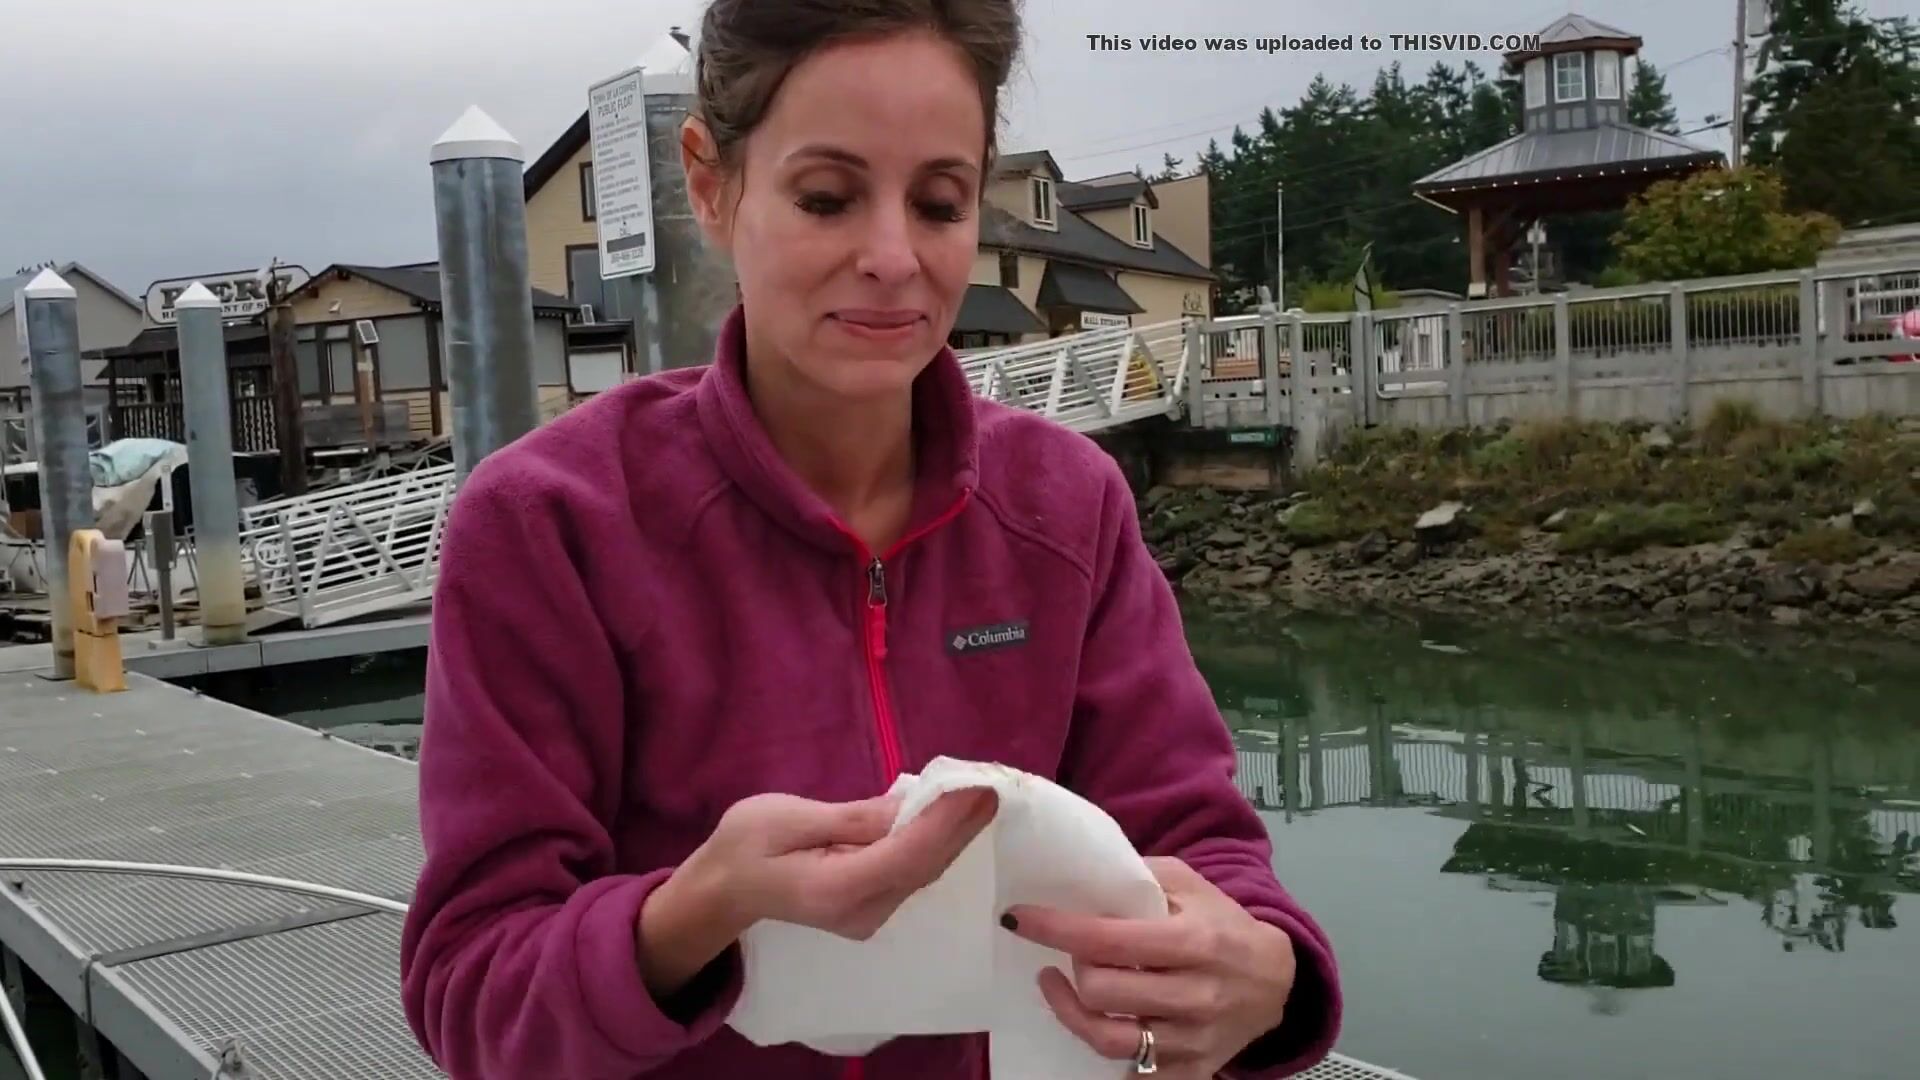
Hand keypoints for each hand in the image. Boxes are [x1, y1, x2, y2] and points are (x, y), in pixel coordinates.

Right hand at [638, 787, 997, 999]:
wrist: (724, 890)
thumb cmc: (745, 845)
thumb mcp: (788, 818)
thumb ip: (851, 818)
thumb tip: (908, 806)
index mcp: (837, 890)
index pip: (908, 855)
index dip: (947, 823)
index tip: (977, 788)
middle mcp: (863, 912)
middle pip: (926, 866)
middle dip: (962, 825)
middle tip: (992, 783)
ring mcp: (870, 916)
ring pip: (924, 871)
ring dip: (954, 834)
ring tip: (981, 794)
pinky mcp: (873, 907)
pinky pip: (913, 872)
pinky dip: (935, 843)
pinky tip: (953, 817)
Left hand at [1003, 856, 1295, 1077]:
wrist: (1278, 982)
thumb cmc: (1224, 925)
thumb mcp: (1192, 885)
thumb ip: (1140, 877)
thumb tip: (1079, 873)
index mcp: (1195, 941)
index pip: (1109, 939)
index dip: (1055, 928)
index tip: (1018, 918)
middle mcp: (1196, 994)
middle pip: (1103, 991)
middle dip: (1074, 968)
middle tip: (1070, 953)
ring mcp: (1195, 1040)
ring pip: (1110, 1040)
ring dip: (1071, 1012)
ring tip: (1059, 986)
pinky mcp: (1194, 1072)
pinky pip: (1134, 1076)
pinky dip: (1105, 1054)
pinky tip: (1094, 1024)